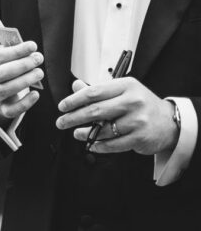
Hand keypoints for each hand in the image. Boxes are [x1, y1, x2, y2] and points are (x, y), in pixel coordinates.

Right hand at [0, 40, 43, 124]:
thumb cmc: (2, 62)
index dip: (15, 51)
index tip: (33, 45)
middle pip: (1, 73)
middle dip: (21, 65)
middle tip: (39, 58)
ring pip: (5, 90)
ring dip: (23, 81)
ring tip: (39, 73)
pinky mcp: (3, 108)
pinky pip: (11, 109)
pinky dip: (24, 103)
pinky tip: (36, 94)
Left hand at [56, 78, 179, 154]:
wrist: (169, 122)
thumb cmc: (141, 104)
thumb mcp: (123, 91)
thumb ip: (99, 90)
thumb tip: (75, 85)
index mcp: (126, 86)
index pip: (93, 92)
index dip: (74, 100)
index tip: (62, 106)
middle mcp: (133, 101)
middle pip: (95, 111)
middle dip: (73, 117)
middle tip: (61, 122)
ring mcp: (138, 120)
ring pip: (103, 129)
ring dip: (85, 133)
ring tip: (75, 133)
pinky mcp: (140, 137)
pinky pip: (113, 144)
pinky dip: (98, 145)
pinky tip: (91, 144)